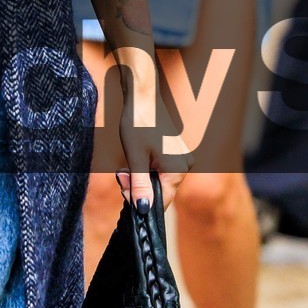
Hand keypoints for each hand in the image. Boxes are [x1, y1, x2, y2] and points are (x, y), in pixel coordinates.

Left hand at [110, 78, 185, 210]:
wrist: (142, 98)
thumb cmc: (137, 124)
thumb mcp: (135, 159)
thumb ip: (140, 186)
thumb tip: (143, 209)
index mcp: (177, 171)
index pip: (161, 202)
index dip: (140, 201)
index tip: (123, 186)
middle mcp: (185, 167)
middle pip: (160, 192)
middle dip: (138, 187)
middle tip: (122, 172)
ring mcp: (182, 160)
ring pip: (159, 182)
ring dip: (141, 178)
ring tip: (128, 164)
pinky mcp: (177, 155)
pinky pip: (161, 172)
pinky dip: (147, 170)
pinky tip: (138, 159)